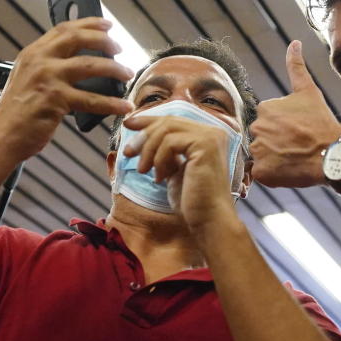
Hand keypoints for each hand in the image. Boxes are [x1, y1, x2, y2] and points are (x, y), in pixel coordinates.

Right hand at [0, 17, 134, 160]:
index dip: (89, 24)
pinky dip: (112, 104)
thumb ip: (47, 66)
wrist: (0, 137)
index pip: (64, 29)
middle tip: (120, 48)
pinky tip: (124, 107)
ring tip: (127, 74)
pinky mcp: (56, 99)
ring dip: (115, 69)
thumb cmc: (15, 113)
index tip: (107, 25)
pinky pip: (92, 99)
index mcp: (32, 53)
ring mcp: (48, 78)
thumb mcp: (26, 79)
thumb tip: (77, 61)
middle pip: (78, 38)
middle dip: (104, 40)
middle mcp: (39, 60)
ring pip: (91, 66)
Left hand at [121, 114, 237, 230]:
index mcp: (208, 135)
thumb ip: (167, 152)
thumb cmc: (193, 201)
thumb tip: (144, 137)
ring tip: (143, 170)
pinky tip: (159, 178)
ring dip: (148, 150)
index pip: (173, 120)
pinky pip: (170, 142)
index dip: (149, 120)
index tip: (128, 125)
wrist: (209, 220)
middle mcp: (213, 132)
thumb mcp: (175, 169)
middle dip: (143, 135)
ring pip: (167, 130)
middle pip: (168, 121)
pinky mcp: (205, 145)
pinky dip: (158, 159)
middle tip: (128, 152)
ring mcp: (211, 137)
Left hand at [249, 41, 340, 187]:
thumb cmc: (322, 122)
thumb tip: (294, 42)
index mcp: (265, 109)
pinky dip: (273, 174)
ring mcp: (258, 151)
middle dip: (277, 143)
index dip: (284, 128)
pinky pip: (262, 174)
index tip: (298, 131)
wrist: (332, 152)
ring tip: (295, 157)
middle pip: (263, 138)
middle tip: (297, 146)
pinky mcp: (262, 172)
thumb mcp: (308, 90)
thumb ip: (296, 66)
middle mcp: (257, 128)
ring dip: (275, 158)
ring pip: (262, 156)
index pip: (268, 121)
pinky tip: (289, 169)